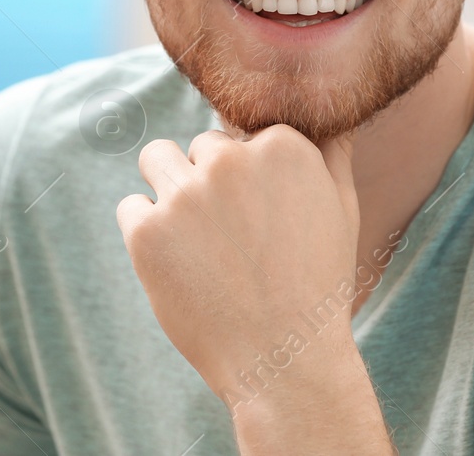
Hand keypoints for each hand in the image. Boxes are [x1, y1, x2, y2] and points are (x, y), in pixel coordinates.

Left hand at [115, 125, 362, 403]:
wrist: (285, 361)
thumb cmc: (318, 284)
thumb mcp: (343, 208)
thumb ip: (333, 150)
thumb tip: (329, 112)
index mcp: (281, 145)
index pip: (243, 134)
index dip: (249, 174)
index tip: (259, 215)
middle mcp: (229, 160)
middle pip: (201, 146)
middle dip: (210, 181)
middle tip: (231, 238)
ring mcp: (185, 195)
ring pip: (156, 158)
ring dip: (169, 186)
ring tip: (193, 237)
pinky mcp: (147, 232)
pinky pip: (130, 207)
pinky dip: (145, 231)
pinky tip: (175, 263)